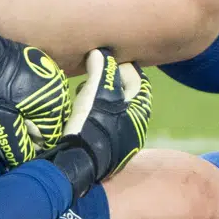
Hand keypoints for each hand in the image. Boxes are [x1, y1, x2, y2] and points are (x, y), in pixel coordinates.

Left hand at [0, 2, 69, 166]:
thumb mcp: (1, 123)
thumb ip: (17, 147)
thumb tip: (29, 164)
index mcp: (56, 103)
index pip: (51, 137)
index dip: (31, 144)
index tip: (13, 140)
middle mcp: (62, 89)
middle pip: (51, 122)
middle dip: (32, 129)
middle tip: (10, 125)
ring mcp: (54, 75)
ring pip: (46, 108)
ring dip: (31, 115)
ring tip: (10, 113)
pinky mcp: (43, 67)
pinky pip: (42, 94)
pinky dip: (31, 101)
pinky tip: (14, 100)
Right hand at [43, 49, 152, 196]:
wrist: (79, 165)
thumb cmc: (92, 125)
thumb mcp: (96, 92)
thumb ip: (102, 70)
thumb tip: (100, 53)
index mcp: (140, 112)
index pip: (138, 81)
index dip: (123, 67)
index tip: (106, 60)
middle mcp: (136, 127)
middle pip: (127, 96)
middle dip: (110, 83)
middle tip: (92, 76)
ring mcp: (124, 142)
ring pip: (116, 112)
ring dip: (101, 99)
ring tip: (83, 93)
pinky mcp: (110, 152)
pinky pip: (107, 125)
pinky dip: (96, 115)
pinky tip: (81, 114)